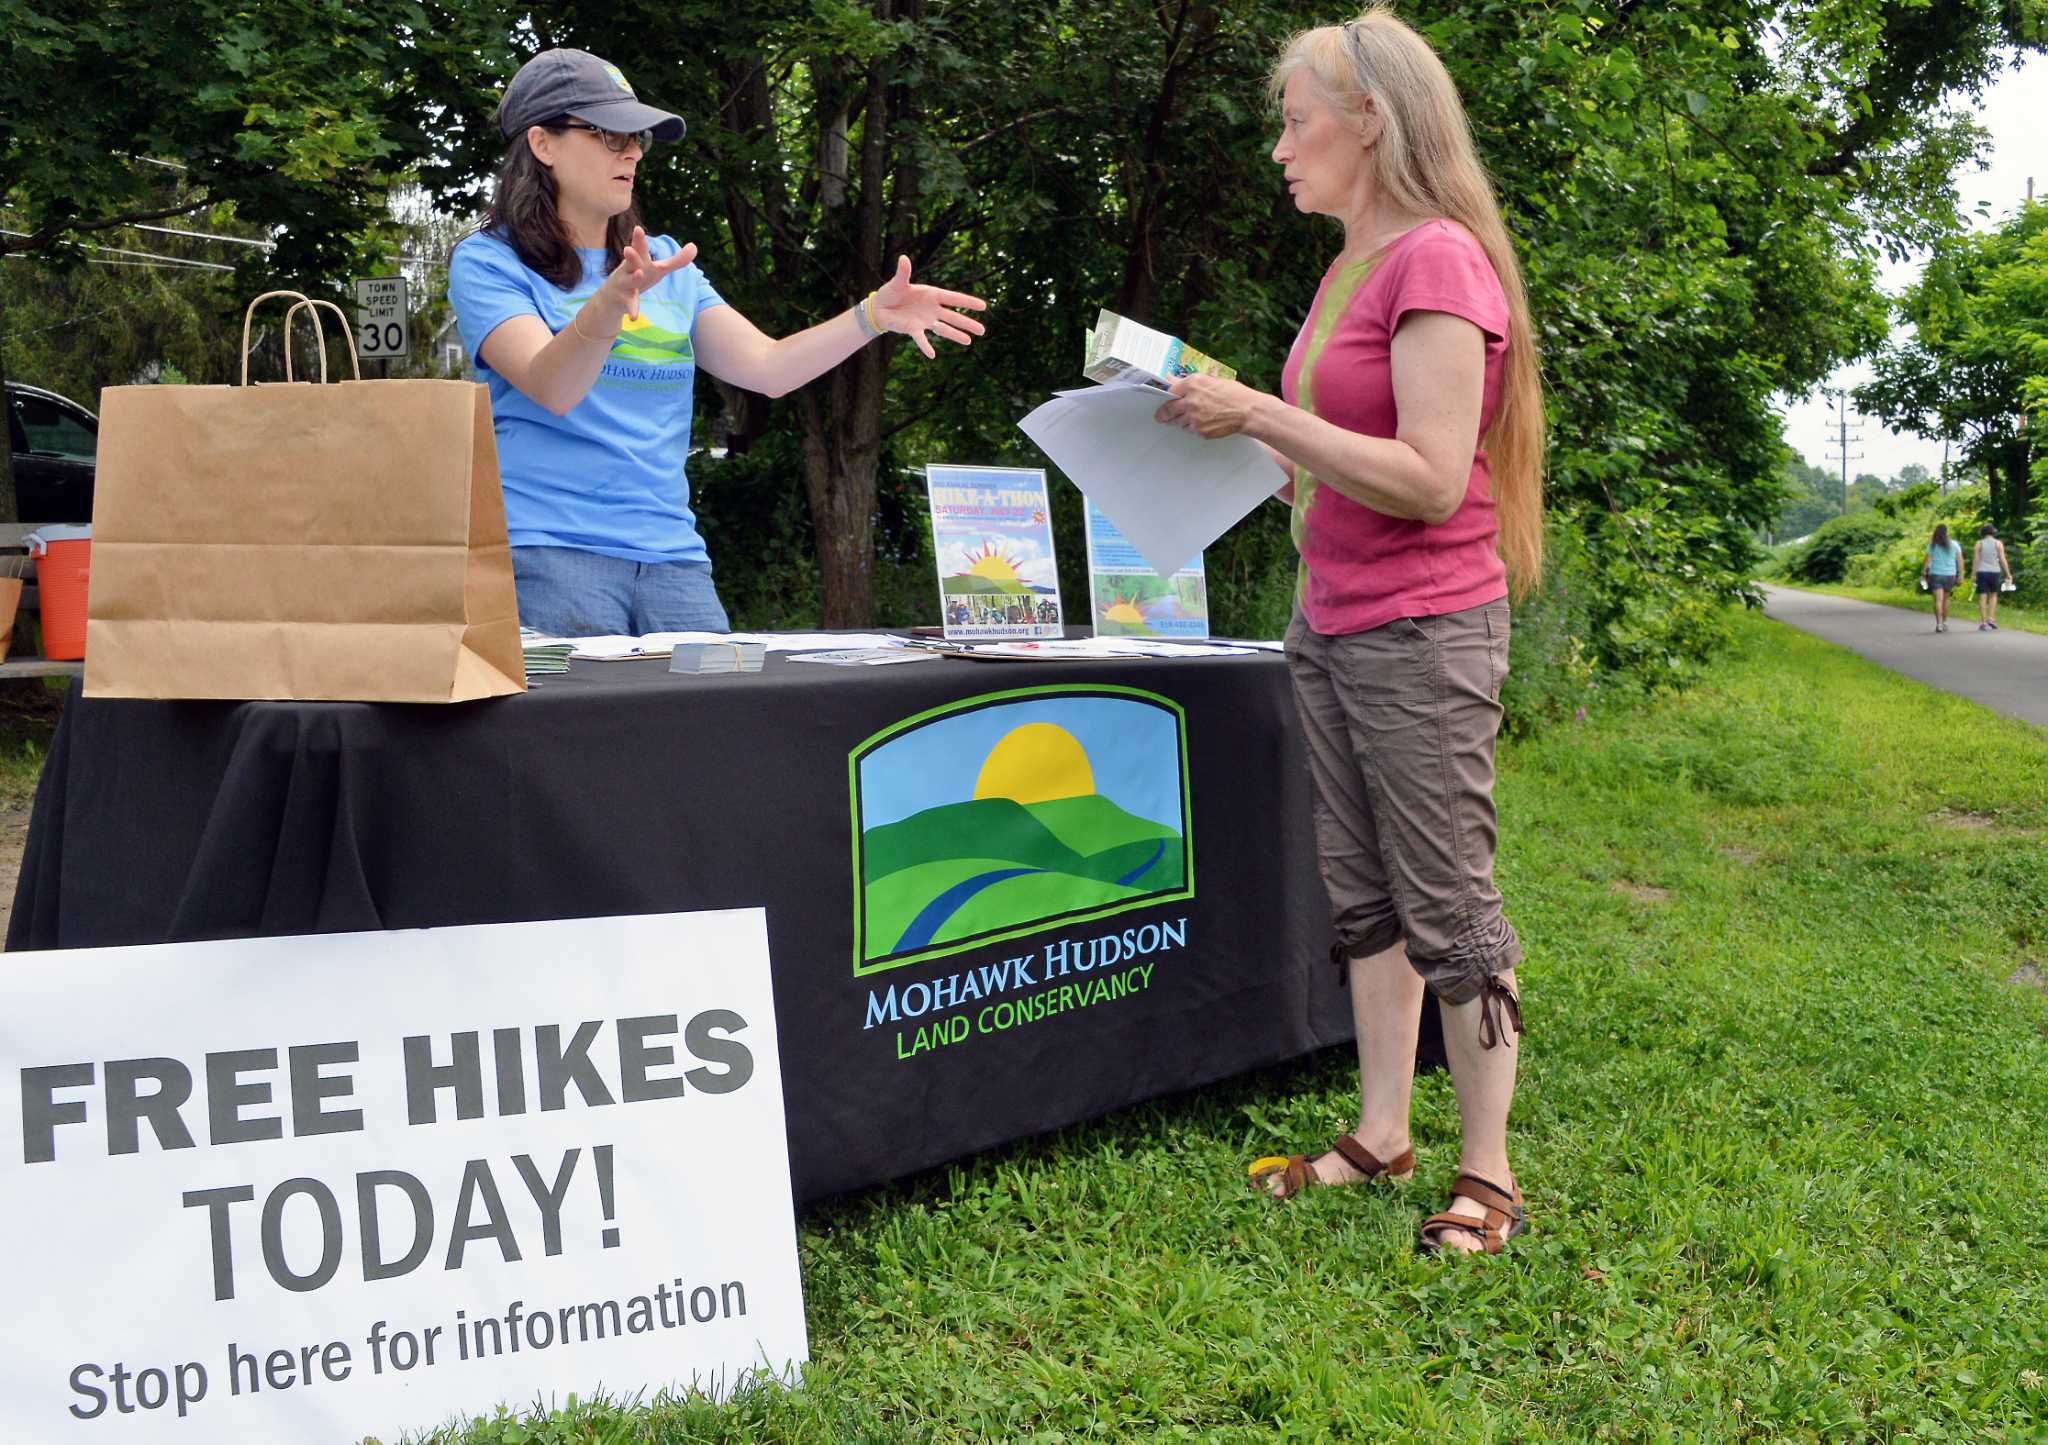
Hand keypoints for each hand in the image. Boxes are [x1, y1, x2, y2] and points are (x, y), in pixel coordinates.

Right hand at [595, 226, 696, 325]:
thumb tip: (694, 246)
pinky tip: (634, 318)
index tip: (638, 229)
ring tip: (639, 273)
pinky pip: (628, 305)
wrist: (610, 299)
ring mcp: (624, 285)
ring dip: (633, 277)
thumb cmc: (637, 278)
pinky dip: (632, 310)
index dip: (639, 240)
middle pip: (631, 261)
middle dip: (632, 255)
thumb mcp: (657, 269)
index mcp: (638, 261)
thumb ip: (676, 260)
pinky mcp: (623, 300)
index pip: (639, 248)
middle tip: (629, 249)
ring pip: (628, 280)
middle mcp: (629, 270)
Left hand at [869, 255, 987, 358]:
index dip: (968, 302)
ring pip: (944, 329)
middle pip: (953, 316)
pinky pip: (921, 339)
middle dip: (967, 323)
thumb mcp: (897, 282)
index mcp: (932, 294)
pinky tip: (932, 355)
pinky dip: (925, 346)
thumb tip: (903, 258)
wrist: (879, 307)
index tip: (983, 306)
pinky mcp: (914, 329)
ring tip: (969, 341)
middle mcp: (932, 308)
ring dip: (956, 335)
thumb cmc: (891, 292)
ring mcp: (925, 320)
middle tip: (982, 330)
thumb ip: (903, 272)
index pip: (953, 299)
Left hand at [1153, 373, 1266, 439]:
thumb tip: (1173, 380)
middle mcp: (1190, 401)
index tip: (1161, 401)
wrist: (1248, 411)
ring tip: (1192, 417)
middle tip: (1160, 417)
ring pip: (1178, 422)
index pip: (1170, 391)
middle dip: (1163, 414)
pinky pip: (1190, 430)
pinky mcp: (1200, 431)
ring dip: (1181, 421)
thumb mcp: (1212, 380)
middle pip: (1168, 410)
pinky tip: (1203, 423)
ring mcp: (1194, 418)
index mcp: (1193, 384)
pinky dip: (1193, 428)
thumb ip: (1191, 383)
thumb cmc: (1234, 394)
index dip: (1165, 397)